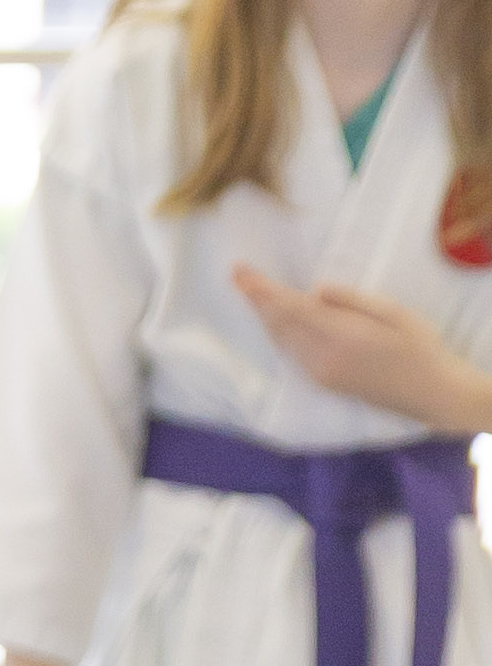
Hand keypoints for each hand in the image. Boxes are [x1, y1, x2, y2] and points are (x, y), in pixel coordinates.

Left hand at [229, 265, 485, 431]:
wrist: (429, 393)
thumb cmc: (418, 346)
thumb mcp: (393, 313)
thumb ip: (352, 301)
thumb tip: (316, 290)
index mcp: (342, 336)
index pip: (290, 308)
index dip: (262, 289)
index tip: (240, 272)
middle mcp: (323, 358)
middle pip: (278, 324)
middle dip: (256, 299)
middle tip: (237, 274)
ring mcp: (320, 374)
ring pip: (281, 340)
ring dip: (264, 315)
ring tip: (250, 292)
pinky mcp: (323, 383)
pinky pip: (291, 353)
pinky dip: (278, 332)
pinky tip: (273, 319)